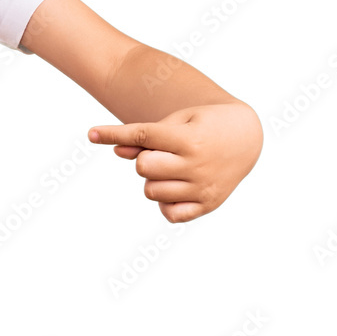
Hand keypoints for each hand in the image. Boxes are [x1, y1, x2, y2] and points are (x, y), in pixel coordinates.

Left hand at [87, 102, 262, 222]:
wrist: (245, 137)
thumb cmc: (202, 125)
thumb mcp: (177, 122)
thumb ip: (145, 137)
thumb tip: (116, 150)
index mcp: (189, 139)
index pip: (142, 135)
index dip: (113, 133)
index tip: (91, 133)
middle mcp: (197, 165)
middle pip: (143, 167)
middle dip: (144, 159)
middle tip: (162, 152)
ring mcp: (203, 188)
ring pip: (151, 191)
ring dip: (153, 180)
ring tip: (172, 168)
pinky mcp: (208, 205)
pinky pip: (169, 214)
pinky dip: (164, 203)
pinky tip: (174, 188)